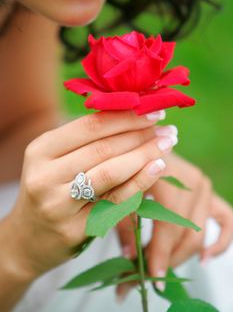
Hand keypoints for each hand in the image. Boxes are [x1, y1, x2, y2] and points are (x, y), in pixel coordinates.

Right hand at [2, 109, 176, 280]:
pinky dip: (140, 181)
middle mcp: (45, 175)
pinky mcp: (75, 229)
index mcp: (41, 150)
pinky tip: (158, 167)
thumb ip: (86, 141)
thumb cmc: (49, 191)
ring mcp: (59, 204)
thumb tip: (132, 117)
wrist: (28, 239)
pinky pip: (116, 200)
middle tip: (168, 129)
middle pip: (104, 148)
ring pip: (111, 172)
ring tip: (167, 144)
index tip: (153, 111)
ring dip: (145, 155)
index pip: (91, 126)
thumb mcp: (55, 160)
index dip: (126, 117)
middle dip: (141, 135)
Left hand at [116, 138, 232, 296]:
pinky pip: (226, 220)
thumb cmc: (127, 169)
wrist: (143, 147)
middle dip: (168, 260)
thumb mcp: (119, 194)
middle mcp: (191, 178)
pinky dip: (220, 242)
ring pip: (200, 232)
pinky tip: (205, 258)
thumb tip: (130, 258)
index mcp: (166, 173)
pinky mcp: (209, 190)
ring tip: (165, 269)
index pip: (168, 224)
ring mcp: (203, 184)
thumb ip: (124, 224)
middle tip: (150, 278)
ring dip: (183, 255)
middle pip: (186, 232)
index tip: (153, 278)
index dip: (161, 254)